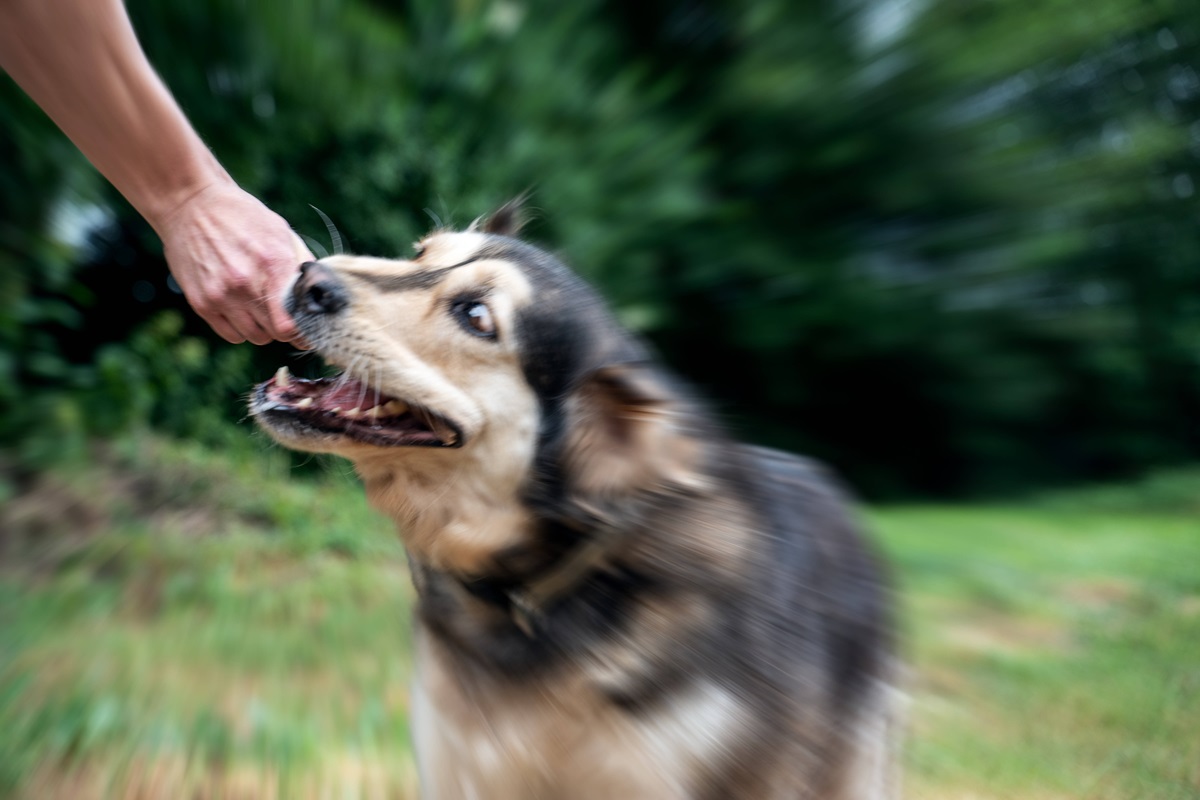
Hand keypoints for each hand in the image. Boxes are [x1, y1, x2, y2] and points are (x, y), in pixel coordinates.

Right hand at [155, 180, 311, 346]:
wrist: (190, 204)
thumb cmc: (242, 217)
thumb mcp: (280, 231)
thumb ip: (302, 264)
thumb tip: (320, 293)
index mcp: (272, 264)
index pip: (290, 323)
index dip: (302, 330)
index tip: (306, 327)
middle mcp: (244, 284)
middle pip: (275, 333)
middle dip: (285, 327)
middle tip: (284, 314)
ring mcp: (220, 296)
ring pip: (254, 337)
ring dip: (263, 328)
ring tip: (260, 307)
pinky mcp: (201, 302)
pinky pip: (231, 335)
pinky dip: (240, 328)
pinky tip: (241, 309)